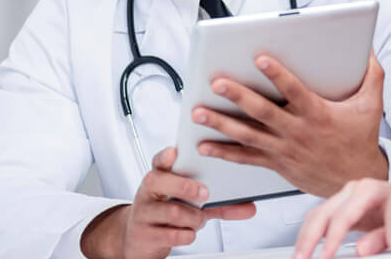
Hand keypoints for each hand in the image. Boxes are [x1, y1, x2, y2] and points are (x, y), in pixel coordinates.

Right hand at [80, 147, 255, 258]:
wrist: (141, 239)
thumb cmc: (169, 213)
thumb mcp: (193, 204)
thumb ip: (220, 202)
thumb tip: (250, 206)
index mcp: (160, 176)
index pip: (159, 161)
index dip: (165, 156)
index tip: (174, 152)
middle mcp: (150, 191)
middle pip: (159, 181)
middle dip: (185, 186)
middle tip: (205, 193)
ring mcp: (145, 212)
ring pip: (170, 210)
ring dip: (193, 217)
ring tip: (199, 219)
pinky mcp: (145, 234)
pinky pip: (170, 234)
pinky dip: (186, 234)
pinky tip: (189, 232)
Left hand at [193, 53, 387, 196]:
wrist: (355, 180)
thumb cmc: (360, 139)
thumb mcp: (371, 105)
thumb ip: (372, 74)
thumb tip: (368, 48)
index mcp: (318, 113)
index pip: (294, 90)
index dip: (277, 74)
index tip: (259, 57)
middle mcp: (297, 131)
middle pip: (262, 112)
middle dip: (237, 96)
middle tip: (217, 83)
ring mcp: (284, 149)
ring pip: (247, 135)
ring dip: (221, 124)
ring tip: (198, 112)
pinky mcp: (276, 163)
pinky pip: (246, 158)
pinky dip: (224, 152)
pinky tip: (205, 145)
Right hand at [293, 179, 390, 258]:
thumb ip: (381, 239)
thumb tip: (361, 250)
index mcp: (369, 191)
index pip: (343, 216)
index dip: (332, 239)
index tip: (324, 257)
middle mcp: (353, 190)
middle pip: (322, 213)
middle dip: (308, 239)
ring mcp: (345, 195)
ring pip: (316, 214)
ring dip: (303, 238)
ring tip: (297, 258)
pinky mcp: (340, 205)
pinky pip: (319, 217)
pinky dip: (309, 234)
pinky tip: (303, 248)